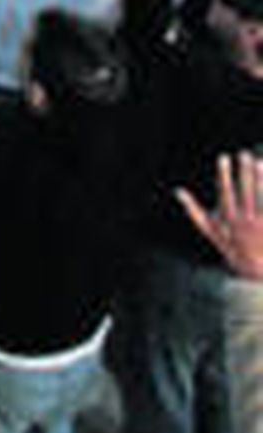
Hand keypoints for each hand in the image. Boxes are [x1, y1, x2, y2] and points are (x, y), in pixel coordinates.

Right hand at [178, 153, 262, 281]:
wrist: (256, 278)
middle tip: (244, 154)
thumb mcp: (212, 232)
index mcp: (229, 221)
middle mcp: (245, 224)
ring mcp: (260, 228)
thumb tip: (177, 191)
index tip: (223, 157)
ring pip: (261, 200)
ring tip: (260, 162)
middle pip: (245, 194)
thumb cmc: (233, 250)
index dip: (224, 175)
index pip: (226, 193)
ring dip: (261, 181)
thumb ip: (194, 211)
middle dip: (244, 173)